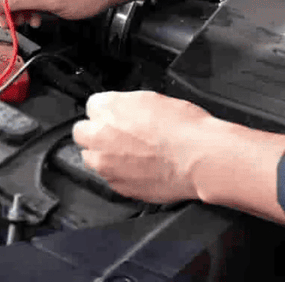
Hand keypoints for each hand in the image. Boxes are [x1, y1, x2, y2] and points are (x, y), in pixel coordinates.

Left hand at [71, 90, 213, 203]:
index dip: (107, 112)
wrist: (202, 159)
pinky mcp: (116, 185)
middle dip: (97, 133)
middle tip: (118, 136)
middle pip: (82, 133)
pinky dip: (120, 174)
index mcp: (108, 108)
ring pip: (91, 158)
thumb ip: (126, 105)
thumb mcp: (153, 99)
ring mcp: (105, 163)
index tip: (116, 117)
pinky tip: (140, 169)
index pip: (92, 106)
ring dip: (104, 155)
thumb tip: (121, 111)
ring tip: (130, 155)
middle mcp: (100, 135)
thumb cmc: (186, 129)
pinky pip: (109, 178)